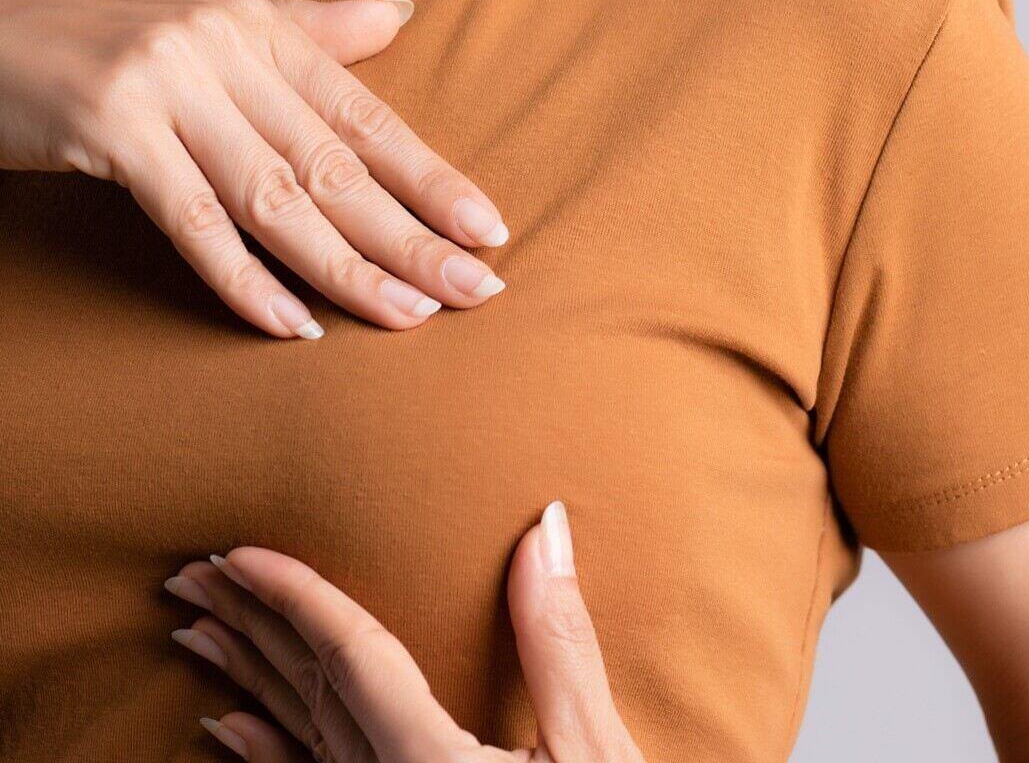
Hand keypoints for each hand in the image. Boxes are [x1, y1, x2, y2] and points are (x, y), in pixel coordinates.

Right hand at [0, 0, 509, 338]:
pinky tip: (297, 326)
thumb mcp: (215, 25)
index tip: (488, 231)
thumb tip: (399, 23)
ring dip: (348, 268)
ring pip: (278, 198)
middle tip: (474, 290)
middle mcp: (222, 52)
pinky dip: (246, 281)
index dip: (432, 178)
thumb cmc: (104, 41)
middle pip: (335, 166)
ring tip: (408, 317)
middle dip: (411, 236)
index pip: (365, 118)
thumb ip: (309, 34)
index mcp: (259, 29)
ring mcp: (166, 88)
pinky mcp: (110, 130)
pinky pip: (194, 223)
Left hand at [161, 502, 645, 761]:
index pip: (351, 658)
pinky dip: (266, 754)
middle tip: (194, 572)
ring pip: (297, 737)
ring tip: (197, 632)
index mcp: (431, 762)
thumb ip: (558, 643)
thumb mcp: (595, 745)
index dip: (296, 597)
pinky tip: (228, 727)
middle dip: (250, 626)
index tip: (239, 553)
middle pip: (306, 693)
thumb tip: (547, 529)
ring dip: (247, 678)